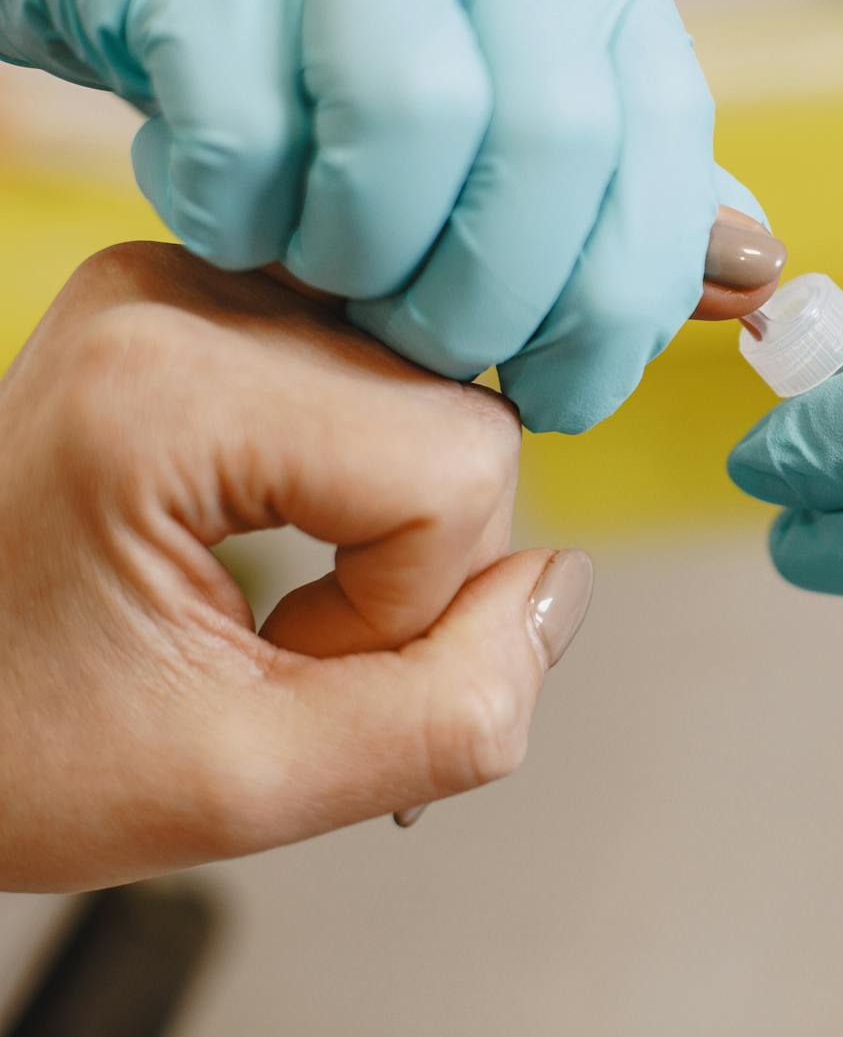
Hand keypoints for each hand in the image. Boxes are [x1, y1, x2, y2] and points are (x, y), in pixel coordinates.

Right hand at [0, 0, 764, 432]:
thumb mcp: (490, 43)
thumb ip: (614, 165)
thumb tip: (744, 281)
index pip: (663, 132)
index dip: (627, 295)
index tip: (567, 389)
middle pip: (556, 139)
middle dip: (499, 297)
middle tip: (435, 352)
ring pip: (415, 126)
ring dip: (371, 261)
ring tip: (331, 282)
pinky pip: (248, 133)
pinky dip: (242, 221)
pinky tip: (231, 223)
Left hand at [0, 243, 590, 891]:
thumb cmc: (10, 741)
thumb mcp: (242, 786)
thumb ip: (448, 714)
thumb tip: (562, 590)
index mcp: (164, 389)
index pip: (458, 460)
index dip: (416, 599)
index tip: (292, 657)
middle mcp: (180, 294)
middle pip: (460, 413)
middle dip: (416, 555)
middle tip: (292, 632)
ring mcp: (192, 282)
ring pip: (439, 390)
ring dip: (395, 515)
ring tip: (284, 579)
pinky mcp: (207, 297)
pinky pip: (385, 372)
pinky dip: (368, 469)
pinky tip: (291, 519)